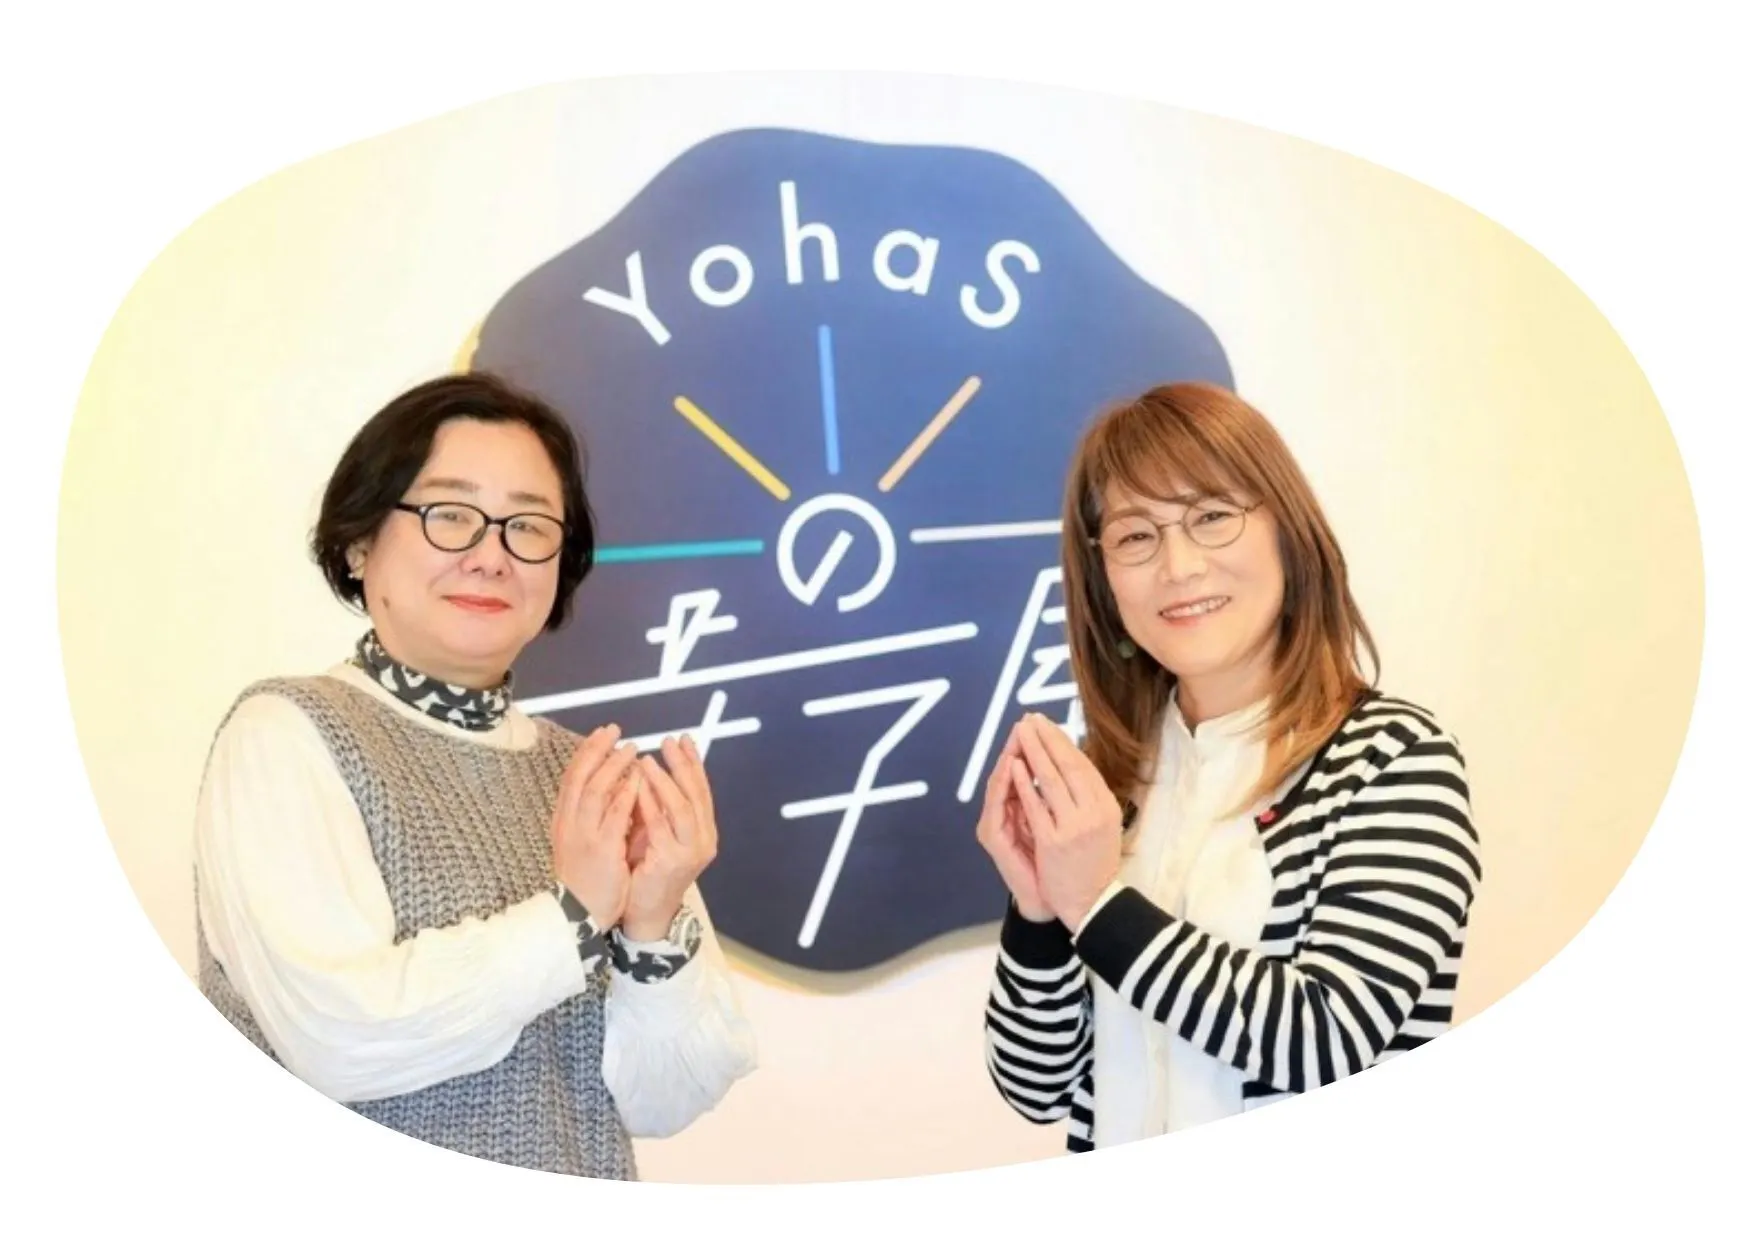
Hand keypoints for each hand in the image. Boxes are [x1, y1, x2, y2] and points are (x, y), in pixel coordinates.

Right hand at [550, 724, 640, 929]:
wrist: (576, 915)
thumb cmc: (584, 878)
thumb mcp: (582, 841)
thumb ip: (593, 816)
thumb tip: (611, 786)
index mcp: (564, 820)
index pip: (571, 778)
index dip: (586, 753)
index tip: (600, 734)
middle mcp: (569, 823)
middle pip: (578, 777)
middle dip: (596, 750)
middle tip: (613, 730)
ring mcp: (583, 835)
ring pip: (594, 790)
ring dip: (612, 766)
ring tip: (630, 748)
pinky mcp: (601, 850)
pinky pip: (613, 816)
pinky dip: (624, 795)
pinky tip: (637, 780)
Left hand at [621, 735, 719, 941]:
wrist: (648, 912)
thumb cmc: (652, 871)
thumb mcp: (665, 835)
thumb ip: (666, 809)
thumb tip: (658, 773)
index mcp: (704, 831)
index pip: (702, 790)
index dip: (693, 764)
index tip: (683, 740)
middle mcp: (704, 840)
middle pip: (696, 795)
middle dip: (682, 765)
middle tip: (668, 742)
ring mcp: (690, 852)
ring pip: (681, 808)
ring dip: (664, 781)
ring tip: (648, 760)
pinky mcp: (670, 862)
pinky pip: (659, 826)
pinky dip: (649, 804)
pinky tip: (638, 787)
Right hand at [975, 727, 1051, 921]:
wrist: (1049, 902)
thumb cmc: (1056, 865)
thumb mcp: (1061, 826)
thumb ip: (1057, 798)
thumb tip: (1072, 765)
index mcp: (1019, 808)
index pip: (1024, 769)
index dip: (1035, 747)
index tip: (1045, 723)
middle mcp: (1002, 812)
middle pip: (1009, 769)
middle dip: (1021, 744)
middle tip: (1028, 721)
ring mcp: (994, 823)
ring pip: (999, 782)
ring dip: (1010, 757)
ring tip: (1020, 736)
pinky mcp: (992, 836)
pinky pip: (998, 804)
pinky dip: (1006, 783)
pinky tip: (1012, 766)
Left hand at [1010, 713, 1123, 933]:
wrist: (1092, 903)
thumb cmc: (1093, 862)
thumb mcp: (1101, 825)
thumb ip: (1088, 797)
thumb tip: (1072, 761)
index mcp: (1107, 806)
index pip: (1082, 765)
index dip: (1063, 742)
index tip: (1047, 724)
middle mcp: (1094, 812)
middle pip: (1067, 765)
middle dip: (1047, 739)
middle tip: (1031, 718)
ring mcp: (1074, 827)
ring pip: (1050, 780)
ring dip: (1034, 752)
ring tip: (1021, 731)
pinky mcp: (1053, 842)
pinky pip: (1035, 806)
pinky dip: (1025, 783)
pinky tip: (1015, 765)